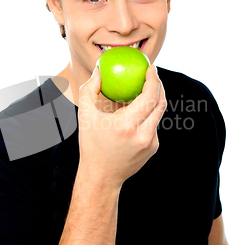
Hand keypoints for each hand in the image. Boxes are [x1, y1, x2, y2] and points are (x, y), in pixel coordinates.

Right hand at [77, 65, 166, 187]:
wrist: (101, 177)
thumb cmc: (91, 145)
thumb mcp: (85, 116)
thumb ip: (90, 90)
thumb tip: (99, 70)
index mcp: (127, 125)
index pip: (149, 96)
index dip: (154, 79)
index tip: (151, 67)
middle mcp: (143, 135)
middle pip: (160, 103)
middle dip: (158, 85)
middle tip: (151, 74)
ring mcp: (151, 143)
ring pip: (158, 114)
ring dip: (153, 99)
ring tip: (144, 89)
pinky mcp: (153, 148)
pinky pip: (153, 125)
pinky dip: (147, 115)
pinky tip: (138, 111)